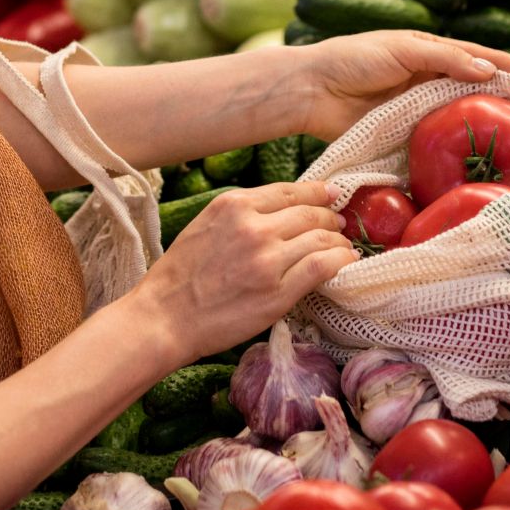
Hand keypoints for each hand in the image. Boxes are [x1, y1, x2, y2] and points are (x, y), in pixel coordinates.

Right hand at [129, 182, 357, 362]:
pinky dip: (341, 261)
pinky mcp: (278, 292)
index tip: (332, 194)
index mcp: (234, 205)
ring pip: (322, 238)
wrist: (164, 317)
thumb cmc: (180, 276)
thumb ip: (242, 215)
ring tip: (344, 246)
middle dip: (331, 217)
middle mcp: (254, 227)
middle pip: (311, 213)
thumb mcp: (206, 226)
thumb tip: (283, 211)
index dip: (318, 192)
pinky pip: (323, 266)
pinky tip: (346, 262)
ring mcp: (268, 260)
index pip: (290, 191)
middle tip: (340, 225)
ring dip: (339, 241)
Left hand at [300, 31, 509, 141]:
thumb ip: (445, 59)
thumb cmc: (355, 59)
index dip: (497, 64)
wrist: (313, 90)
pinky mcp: (402, 134)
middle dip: (494, 97)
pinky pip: (432, 139)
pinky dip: (450, 145)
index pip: (470, 56)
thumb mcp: (404, 50)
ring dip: (476, 123)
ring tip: (507, 134)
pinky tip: (470, 154)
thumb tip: (488, 71)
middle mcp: (424, 80)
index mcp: (425, 52)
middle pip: (466, 88)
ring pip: (452, 115)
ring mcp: (414, 109)